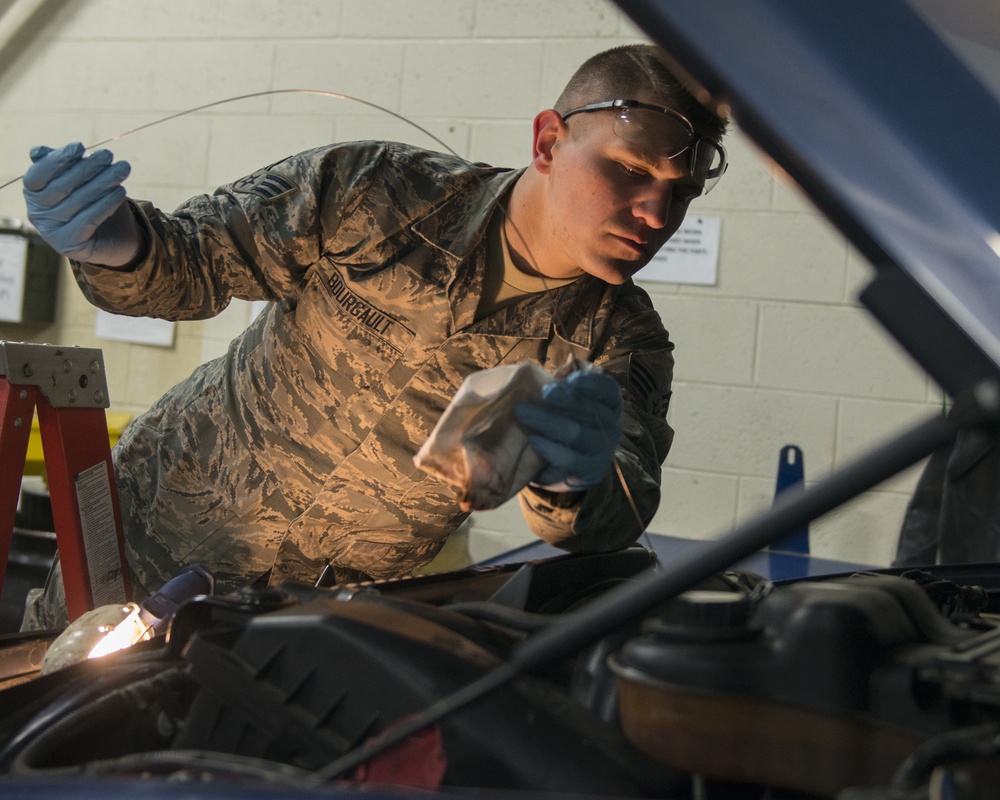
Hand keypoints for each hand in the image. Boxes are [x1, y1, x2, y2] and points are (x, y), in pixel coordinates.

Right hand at [23, 142, 141, 266]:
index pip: (38, 174)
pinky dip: (106, 204)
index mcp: (33, 194)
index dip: (57, 159)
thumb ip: (61, 165)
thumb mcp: (78, 180)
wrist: (110, 238)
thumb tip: (39, 152)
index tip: (80, 146)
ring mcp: (52, 232)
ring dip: (103, 182)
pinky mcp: (70, 246)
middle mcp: (37, 214)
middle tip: (109, 155)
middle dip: (88, 167)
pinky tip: (121, 192)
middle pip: (62, 186)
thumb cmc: (91, 201)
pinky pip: (89, 220)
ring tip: (122, 169)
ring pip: (79, 201)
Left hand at [514, 369, 623, 490]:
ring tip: (522, 413)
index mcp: (609, 404)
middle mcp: (611, 427)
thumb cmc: (563, 420)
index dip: (592, 383)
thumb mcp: (565, 398)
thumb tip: (565, 367)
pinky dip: (550, 449)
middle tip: (543, 391)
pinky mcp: (588, 473)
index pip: (608, 390)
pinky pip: (570, 460)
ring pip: (578, 435)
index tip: (571, 379)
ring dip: (549, 422)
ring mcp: (601, 452)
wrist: (559, 465)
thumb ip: (565, 381)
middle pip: (592, 411)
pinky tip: (533, 439)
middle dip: (567, 400)